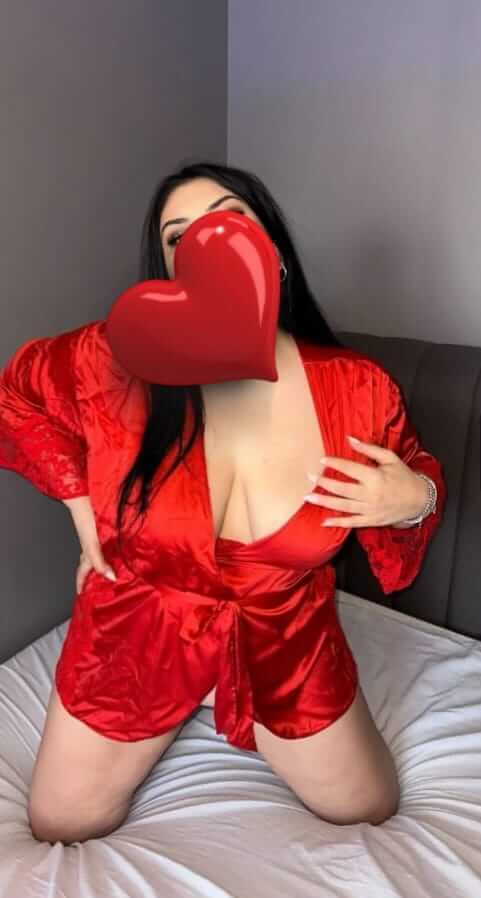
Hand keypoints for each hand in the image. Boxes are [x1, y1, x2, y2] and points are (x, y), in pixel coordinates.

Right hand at [62, 495, 116, 590]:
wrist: (86, 497)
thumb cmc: (86, 520)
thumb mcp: (92, 545)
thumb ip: (99, 562)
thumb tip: (110, 578)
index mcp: (87, 552)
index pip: (82, 573)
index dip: (81, 584)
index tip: (80, 595)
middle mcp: (93, 547)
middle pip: (94, 565)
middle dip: (98, 576)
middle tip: (106, 586)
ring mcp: (100, 538)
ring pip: (103, 554)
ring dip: (109, 562)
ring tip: (121, 571)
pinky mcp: (107, 529)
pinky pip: (111, 544)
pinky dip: (117, 550)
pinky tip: (127, 550)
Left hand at [303, 434, 428, 527]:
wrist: (420, 500)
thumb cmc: (404, 476)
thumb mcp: (390, 458)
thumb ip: (369, 449)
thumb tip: (350, 439)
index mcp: (375, 477)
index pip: (350, 469)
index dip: (334, 464)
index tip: (322, 460)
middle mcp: (370, 494)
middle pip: (342, 488)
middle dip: (323, 482)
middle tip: (309, 477)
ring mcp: (370, 509)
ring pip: (343, 506)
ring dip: (324, 501)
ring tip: (308, 496)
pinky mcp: (371, 520)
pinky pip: (352, 522)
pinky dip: (338, 523)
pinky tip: (324, 521)